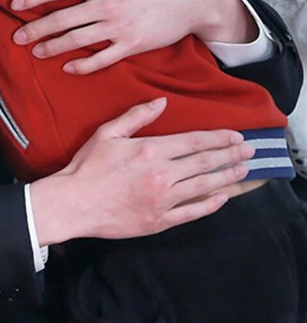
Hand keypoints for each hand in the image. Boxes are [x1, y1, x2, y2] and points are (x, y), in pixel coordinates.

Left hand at [11, 0, 255, 73]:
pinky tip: (68, 67)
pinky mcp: (131, 44)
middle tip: (17, 36)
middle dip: (35, 29)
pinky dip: (82, 65)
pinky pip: (101, 59)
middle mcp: (107, 4)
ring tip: (36, 52)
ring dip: (52, 48)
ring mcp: (119, 26)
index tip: (16, 4)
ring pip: (77, 41)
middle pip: (61, 19)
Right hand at [29, 98, 253, 244]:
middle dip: (230, 155)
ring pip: (204, 186)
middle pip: (205, 162)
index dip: (218, 138)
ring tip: (244, 170)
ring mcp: (162, 200)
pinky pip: (192, 212)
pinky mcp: (159, 220)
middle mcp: (161, 174)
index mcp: (150, 150)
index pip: (194, 141)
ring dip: (227, 177)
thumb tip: (160, 102)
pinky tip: (222, 198)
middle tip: (250, 150)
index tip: (235, 135)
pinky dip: (210, 205)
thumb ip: (136, 116)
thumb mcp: (108, 133)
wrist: (73, 203)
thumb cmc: (87, 167)